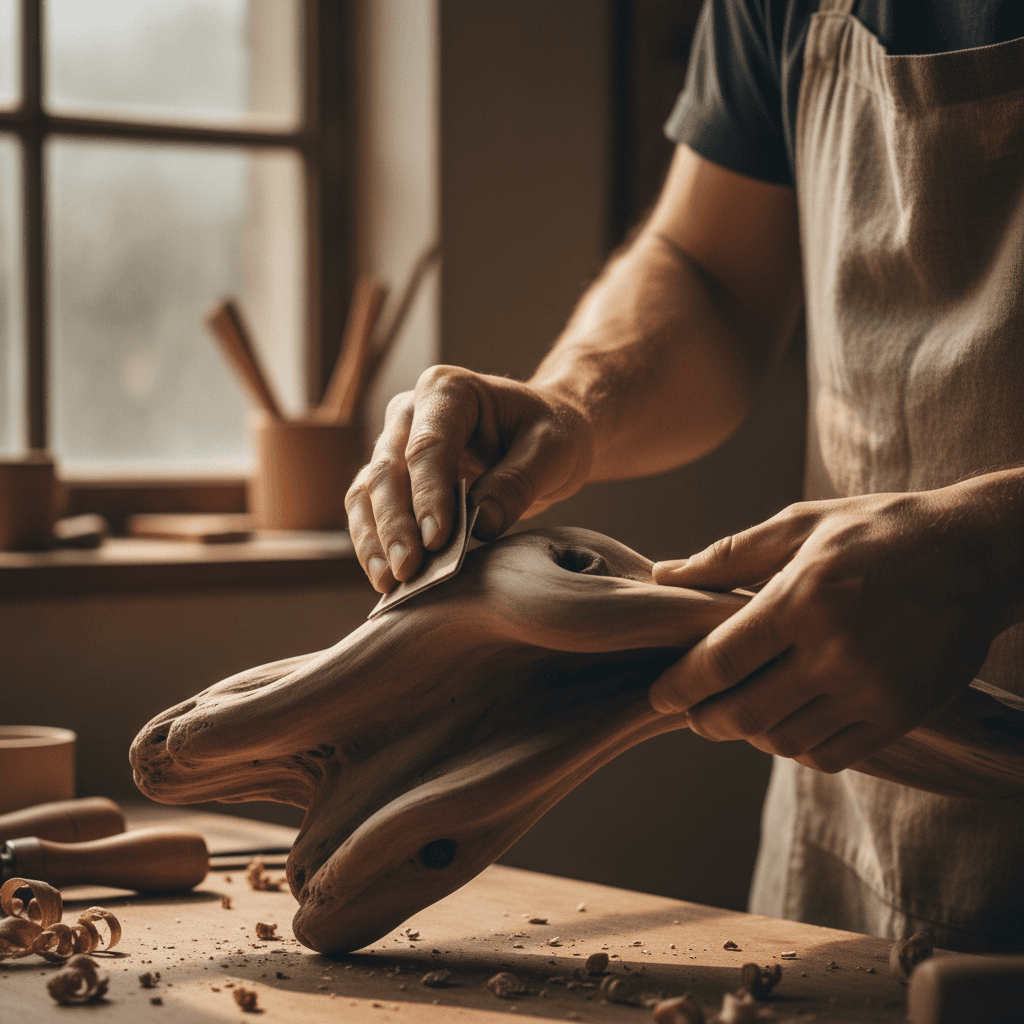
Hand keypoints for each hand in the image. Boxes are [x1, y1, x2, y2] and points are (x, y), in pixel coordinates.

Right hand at [345, 365, 592, 591]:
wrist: (543, 435)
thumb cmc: (549, 434)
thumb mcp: (552, 451)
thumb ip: (518, 484)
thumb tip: (482, 526)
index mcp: (448, 390)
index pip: (428, 446)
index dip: (428, 494)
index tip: (436, 540)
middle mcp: (410, 412)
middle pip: (389, 470)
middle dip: (395, 524)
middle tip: (408, 569)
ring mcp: (394, 444)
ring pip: (367, 492)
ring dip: (374, 539)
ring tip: (390, 582)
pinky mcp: (392, 478)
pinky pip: (369, 511)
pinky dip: (373, 544)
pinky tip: (385, 578)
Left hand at [647, 484, 1020, 772]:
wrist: (978, 554)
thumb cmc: (878, 531)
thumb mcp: (800, 525)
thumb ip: (728, 556)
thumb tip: (662, 574)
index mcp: (802, 598)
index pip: (721, 661)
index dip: (679, 685)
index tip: (660, 692)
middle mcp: (836, 651)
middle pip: (745, 712)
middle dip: (705, 719)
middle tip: (692, 712)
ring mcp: (872, 689)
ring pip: (784, 740)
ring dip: (750, 734)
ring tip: (740, 713)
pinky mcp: (901, 714)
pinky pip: (831, 755)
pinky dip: (798, 748)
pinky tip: (789, 722)